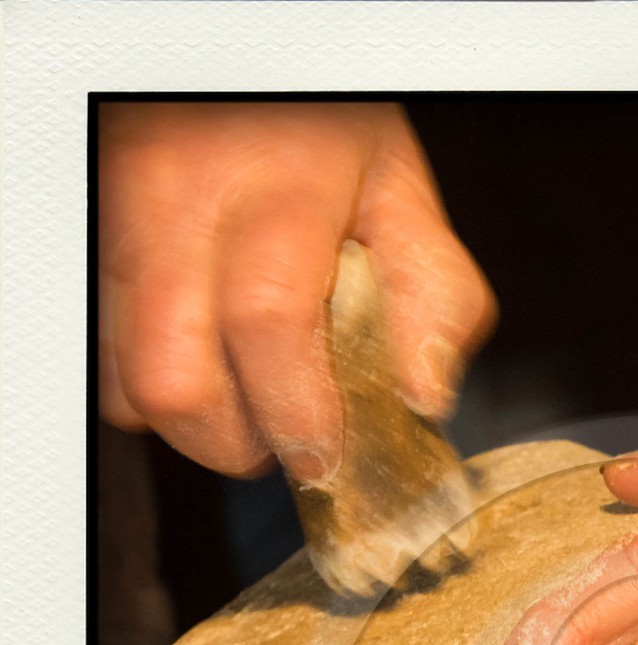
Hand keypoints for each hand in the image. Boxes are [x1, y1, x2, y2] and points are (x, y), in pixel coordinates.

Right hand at [98, 101, 495, 481]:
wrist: (239, 84)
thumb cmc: (321, 141)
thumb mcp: (400, 196)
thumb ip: (431, 295)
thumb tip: (424, 396)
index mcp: (275, 190)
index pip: (267, 320)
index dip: (295, 411)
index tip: (324, 454)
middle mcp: (176, 204)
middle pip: (172, 377)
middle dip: (232, 441)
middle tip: (279, 436)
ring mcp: (118, 231)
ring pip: (126, 383)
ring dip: (191, 424)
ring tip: (243, 400)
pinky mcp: (93, 254)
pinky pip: (103, 360)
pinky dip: (151, 392)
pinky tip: (204, 367)